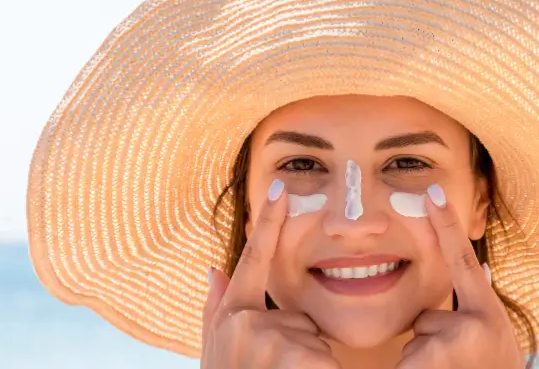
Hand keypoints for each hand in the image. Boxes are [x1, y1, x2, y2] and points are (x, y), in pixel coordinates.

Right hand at [201, 180, 341, 368]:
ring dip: (307, 367)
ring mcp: (267, 342)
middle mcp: (243, 324)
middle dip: (298, 346)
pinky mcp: (297, 359)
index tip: (281, 187)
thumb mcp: (215, 351)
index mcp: (229, 317)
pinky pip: (324, 361)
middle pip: (297, 318)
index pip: (252, 260)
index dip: (267, 223)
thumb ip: (217, 307)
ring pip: (312, 342)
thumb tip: (213, 266)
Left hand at [397, 184, 524, 368]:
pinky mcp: (426, 363)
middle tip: (458, 365)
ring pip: (416, 340)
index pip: (464, 263)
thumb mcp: (495, 339)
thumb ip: (477, 308)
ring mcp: (449, 347)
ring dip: (425, 358)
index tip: (432, 192)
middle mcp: (474, 328)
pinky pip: (405, 358)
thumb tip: (479, 268)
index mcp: (490, 318)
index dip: (448, 226)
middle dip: (432, 340)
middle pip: (427, 318)